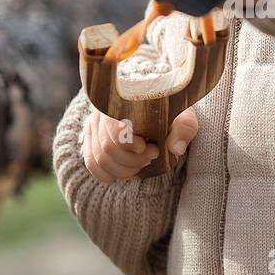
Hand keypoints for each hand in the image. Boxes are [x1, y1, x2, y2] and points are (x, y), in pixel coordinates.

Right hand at [82, 106, 198, 182]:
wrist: (154, 104)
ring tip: (143, 162)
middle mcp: (102, 112)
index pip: (115, 130)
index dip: (131, 145)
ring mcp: (94, 125)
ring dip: (125, 169)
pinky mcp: (90, 138)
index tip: (149, 147)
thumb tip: (175, 148)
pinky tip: (127, 171)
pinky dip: (109, 174)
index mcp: (123, 101)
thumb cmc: (169, 110)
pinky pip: (91, 163)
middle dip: (134, 160)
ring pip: (101, 159)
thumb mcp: (183, 115)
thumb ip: (184, 128)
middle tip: (153, 154)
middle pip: (108, 148)